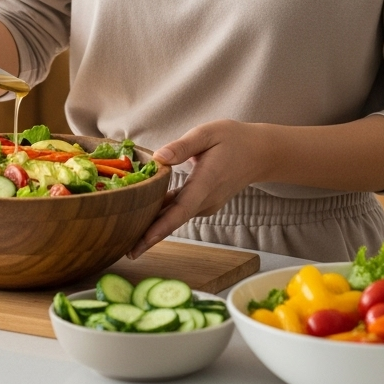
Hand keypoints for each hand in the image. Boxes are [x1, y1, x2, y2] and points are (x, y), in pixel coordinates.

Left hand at [128, 120, 267, 258]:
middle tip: (123, 250)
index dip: (159, 229)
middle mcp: (206, 200)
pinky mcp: (203, 202)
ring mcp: (206, 204)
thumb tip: (158, 158)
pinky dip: (162, 213)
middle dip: (148, 235)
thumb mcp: (207, 134)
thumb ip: (182, 146)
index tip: (140, 244)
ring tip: (126, 235)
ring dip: (153, 225)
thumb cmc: (232, 139)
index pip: (180, 211)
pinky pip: (179, 209)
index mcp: (205, 183)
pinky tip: (142, 213)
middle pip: (173, 220)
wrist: (260, 153)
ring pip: (175, 216)